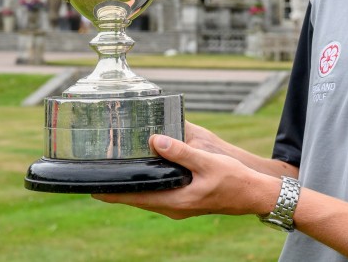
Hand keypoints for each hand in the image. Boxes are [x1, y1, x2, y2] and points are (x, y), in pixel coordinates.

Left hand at [93, 134, 274, 219]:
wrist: (254, 195)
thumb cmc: (234, 180)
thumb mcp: (208, 162)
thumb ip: (181, 152)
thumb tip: (156, 140)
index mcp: (176, 201)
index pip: (135, 198)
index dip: (113, 193)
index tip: (92, 188)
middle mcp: (173, 207)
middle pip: (137, 199)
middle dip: (118, 189)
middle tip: (98, 175)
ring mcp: (180, 206)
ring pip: (148, 197)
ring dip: (133, 186)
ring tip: (116, 173)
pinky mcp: (186, 200)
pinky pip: (159, 194)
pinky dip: (148, 184)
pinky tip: (145, 172)